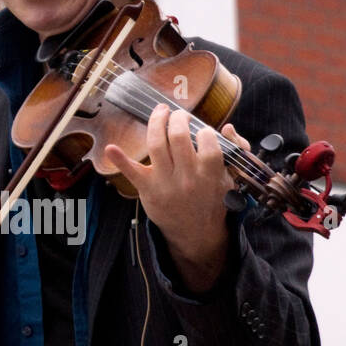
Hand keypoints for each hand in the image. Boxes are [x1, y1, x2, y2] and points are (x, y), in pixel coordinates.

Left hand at [105, 107, 250, 291]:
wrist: (196, 233)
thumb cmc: (213, 201)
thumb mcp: (231, 179)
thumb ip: (235, 150)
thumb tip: (226, 127)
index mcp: (210, 174)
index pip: (207, 141)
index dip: (204, 131)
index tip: (201, 131)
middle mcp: (187, 178)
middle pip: (178, 137)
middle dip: (178, 118)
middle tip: (178, 115)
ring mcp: (166, 183)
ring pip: (157, 145)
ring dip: (157, 122)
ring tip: (161, 112)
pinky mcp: (148, 190)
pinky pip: (132, 172)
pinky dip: (120, 159)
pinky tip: (110, 148)